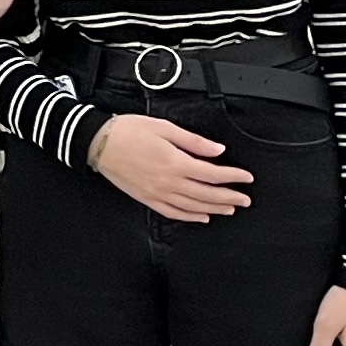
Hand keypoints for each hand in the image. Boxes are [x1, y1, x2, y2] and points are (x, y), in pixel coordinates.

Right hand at [88, 112, 251, 221]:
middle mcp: (168, 182)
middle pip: (206, 194)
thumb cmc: (128, 131)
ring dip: (214, 208)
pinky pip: (173, 213)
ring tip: (230, 208)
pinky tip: (201, 217)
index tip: (247, 178)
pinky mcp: (147, 199)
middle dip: (229, 197)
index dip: (233, 177)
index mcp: (175, 162)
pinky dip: (190, 217)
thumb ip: (193, 141)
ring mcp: (157, 193)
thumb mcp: (164, 128)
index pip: (212, 174)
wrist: (98, 143)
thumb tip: (217, 150)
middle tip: (246, 199)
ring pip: (193, 206)